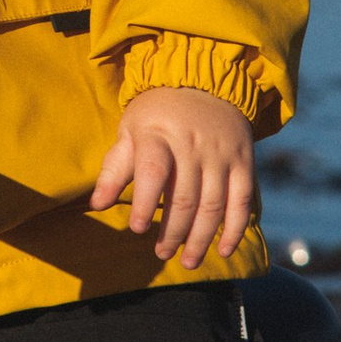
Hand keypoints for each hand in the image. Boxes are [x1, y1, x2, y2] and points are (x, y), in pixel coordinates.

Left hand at [90, 87, 260, 268]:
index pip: (153, 172)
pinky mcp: (243, 160)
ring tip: (187, 260)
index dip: (146, 203)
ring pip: (213, 205)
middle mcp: (192, 144)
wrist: (205, 80)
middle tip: (162, 253)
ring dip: (201, 239)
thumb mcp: (130, 130)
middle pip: (185, 197)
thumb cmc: (157, 113)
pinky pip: (242, 200)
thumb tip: (97, 204)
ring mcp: (221, 153)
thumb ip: (115, 168)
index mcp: (158, 134)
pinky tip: (223, 251)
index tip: (138, 229)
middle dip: (172, 232)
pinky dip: (235, 229)